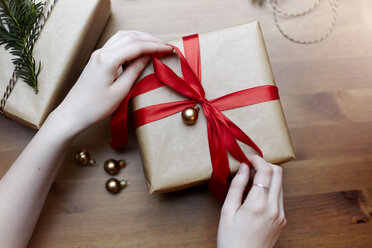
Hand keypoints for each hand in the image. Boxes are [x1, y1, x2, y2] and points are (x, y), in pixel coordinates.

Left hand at [52, 31, 172, 133]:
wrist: (73, 113)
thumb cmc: (96, 107)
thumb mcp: (120, 91)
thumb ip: (135, 70)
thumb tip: (147, 56)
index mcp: (107, 60)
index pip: (136, 46)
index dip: (155, 46)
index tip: (169, 49)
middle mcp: (102, 52)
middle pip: (130, 37)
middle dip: (149, 39)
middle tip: (165, 46)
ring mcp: (98, 54)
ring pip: (122, 37)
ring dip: (140, 38)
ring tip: (154, 44)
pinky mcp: (97, 59)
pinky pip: (116, 43)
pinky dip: (130, 42)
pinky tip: (138, 49)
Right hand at [217, 155, 285, 247]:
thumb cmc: (231, 240)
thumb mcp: (227, 211)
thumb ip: (237, 186)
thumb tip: (243, 167)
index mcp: (258, 205)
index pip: (266, 171)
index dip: (258, 160)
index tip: (249, 158)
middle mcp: (274, 208)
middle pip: (278, 173)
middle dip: (265, 164)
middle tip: (251, 166)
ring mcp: (280, 215)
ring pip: (280, 184)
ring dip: (268, 177)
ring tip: (251, 181)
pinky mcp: (282, 220)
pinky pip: (279, 196)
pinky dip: (270, 189)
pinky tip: (256, 195)